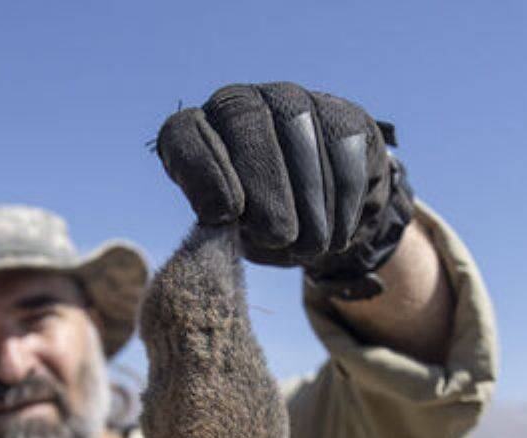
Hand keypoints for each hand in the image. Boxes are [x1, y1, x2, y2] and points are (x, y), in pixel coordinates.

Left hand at [156, 82, 410, 297]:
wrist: (324, 220)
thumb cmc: (263, 225)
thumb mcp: (234, 231)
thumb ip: (222, 222)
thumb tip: (225, 214)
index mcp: (199, 132)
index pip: (183, 133)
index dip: (201, 170)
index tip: (223, 215)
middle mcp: (240, 103)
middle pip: (245, 121)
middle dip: (265, 185)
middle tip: (277, 237)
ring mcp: (293, 102)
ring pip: (300, 136)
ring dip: (308, 202)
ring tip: (310, 246)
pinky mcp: (342, 116)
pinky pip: (343, 149)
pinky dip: (341, 199)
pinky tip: (336, 235)